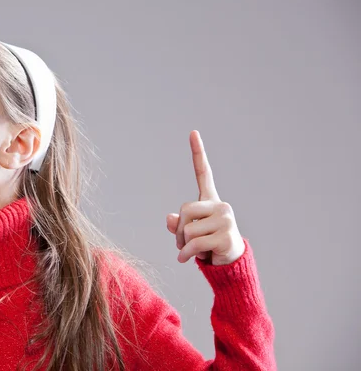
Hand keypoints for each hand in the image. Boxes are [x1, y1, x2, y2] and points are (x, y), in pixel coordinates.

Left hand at [166, 130, 244, 265]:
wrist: (229, 266)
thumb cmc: (208, 247)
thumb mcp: (189, 234)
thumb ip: (178, 225)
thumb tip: (170, 219)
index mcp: (211, 201)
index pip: (203, 173)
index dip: (197, 153)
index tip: (193, 132)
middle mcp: (220, 206)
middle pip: (185, 210)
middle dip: (179, 230)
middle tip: (183, 244)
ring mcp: (226, 220)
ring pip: (188, 229)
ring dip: (183, 245)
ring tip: (194, 251)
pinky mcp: (226, 236)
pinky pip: (194, 243)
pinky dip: (185, 254)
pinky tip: (187, 260)